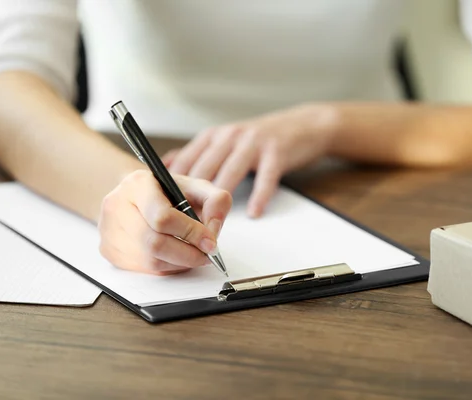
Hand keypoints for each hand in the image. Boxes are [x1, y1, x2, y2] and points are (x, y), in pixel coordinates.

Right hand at [97, 170, 231, 274]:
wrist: (135, 196)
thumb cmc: (167, 192)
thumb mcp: (196, 187)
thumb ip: (215, 201)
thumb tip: (214, 230)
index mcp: (138, 184)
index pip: (162, 217)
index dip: (191, 233)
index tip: (211, 242)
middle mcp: (117, 206)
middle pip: (155, 243)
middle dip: (188, 254)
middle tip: (207, 255)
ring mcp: (109, 230)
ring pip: (150, 261)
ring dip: (179, 263)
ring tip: (194, 255)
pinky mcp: (109, 250)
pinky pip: (143, 269)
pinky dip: (167, 267)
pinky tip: (176, 257)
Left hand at [162, 104, 338, 216]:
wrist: (305, 125)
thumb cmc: (262, 138)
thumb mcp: (225, 139)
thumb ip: (198, 152)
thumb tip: (167, 165)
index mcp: (214, 135)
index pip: (186, 161)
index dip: (174, 186)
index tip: (168, 208)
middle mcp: (231, 136)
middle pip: (205, 169)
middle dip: (193, 198)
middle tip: (187, 224)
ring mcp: (254, 143)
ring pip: (230, 173)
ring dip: (221, 200)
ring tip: (214, 223)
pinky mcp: (276, 153)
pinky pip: (265, 178)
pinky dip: (259, 196)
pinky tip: (254, 212)